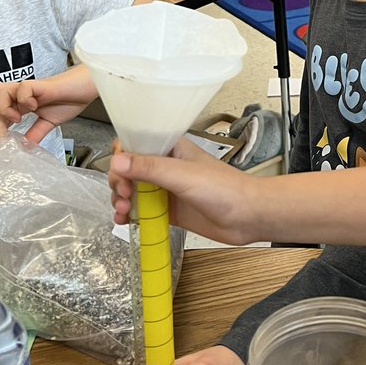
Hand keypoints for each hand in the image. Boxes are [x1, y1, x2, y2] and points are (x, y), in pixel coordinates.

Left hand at [0, 64, 98, 142]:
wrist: (87, 87)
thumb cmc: (70, 99)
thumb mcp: (49, 123)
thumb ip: (36, 133)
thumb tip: (26, 148)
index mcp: (24, 105)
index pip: (0, 116)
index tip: (4, 145)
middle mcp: (24, 96)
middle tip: (6, 138)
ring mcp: (30, 90)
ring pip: (2, 90)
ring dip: (5, 107)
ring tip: (18, 118)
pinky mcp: (40, 85)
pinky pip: (23, 88)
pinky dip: (24, 99)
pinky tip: (34, 107)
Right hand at [110, 138, 258, 243]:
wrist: (248, 217)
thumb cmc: (224, 189)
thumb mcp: (183, 175)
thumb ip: (149, 168)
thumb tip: (116, 161)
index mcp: (171, 148)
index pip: (135, 143)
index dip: (122, 158)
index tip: (121, 173)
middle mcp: (166, 166)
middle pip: (129, 169)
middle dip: (119, 181)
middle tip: (125, 195)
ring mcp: (166, 189)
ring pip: (132, 190)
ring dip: (121, 199)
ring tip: (124, 211)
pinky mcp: (168, 210)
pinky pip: (141, 210)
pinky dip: (129, 214)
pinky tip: (124, 221)